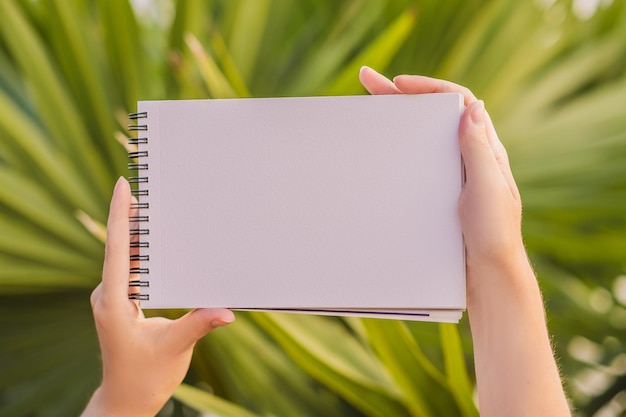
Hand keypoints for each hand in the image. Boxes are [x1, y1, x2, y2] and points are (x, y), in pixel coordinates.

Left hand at [82, 177, 234, 416]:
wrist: (126, 400)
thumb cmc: (146, 377)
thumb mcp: (175, 348)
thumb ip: (199, 325)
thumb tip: (227, 311)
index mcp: (115, 303)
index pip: (116, 250)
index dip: (120, 216)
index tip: (123, 186)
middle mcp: (108, 296)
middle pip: (117, 246)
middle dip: (130, 215)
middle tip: (148, 185)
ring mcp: (111, 299)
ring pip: (121, 256)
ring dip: (135, 232)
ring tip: (152, 204)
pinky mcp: (119, 303)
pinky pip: (127, 268)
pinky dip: (139, 251)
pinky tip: (153, 240)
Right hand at [359, 66, 525, 299]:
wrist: (489, 275)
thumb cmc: (494, 235)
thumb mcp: (488, 189)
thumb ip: (479, 150)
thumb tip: (472, 107)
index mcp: (484, 150)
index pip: (459, 103)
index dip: (429, 88)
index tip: (398, 84)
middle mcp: (468, 157)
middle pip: (434, 114)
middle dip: (401, 95)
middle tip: (368, 82)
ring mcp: (453, 175)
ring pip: (423, 136)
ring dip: (397, 119)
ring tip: (368, 108)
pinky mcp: (440, 194)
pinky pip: (418, 161)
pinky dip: (398, 148)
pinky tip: (381, 150)